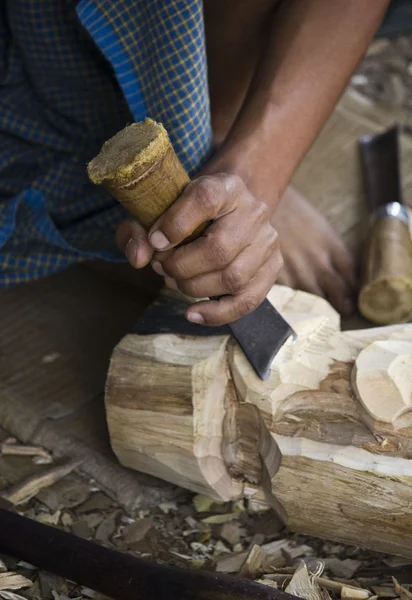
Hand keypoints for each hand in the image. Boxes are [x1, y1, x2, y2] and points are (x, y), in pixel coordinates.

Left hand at [116, 173, 282, 325]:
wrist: (227, 210)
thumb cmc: (187, 213)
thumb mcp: (158, 210)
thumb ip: (138, 229)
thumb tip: (139, 258)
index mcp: (225, 186)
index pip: (205, 199)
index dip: (175, 224)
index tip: (155, 242)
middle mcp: (253, 211)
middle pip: (219, 249)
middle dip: (181, 267)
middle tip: (162, 267)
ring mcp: (267, 240)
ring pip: (233, 277)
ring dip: (195, 288)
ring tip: (175, 281)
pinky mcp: (272, 266)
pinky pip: (248, 300)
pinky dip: (218, 314)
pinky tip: (193, 314)